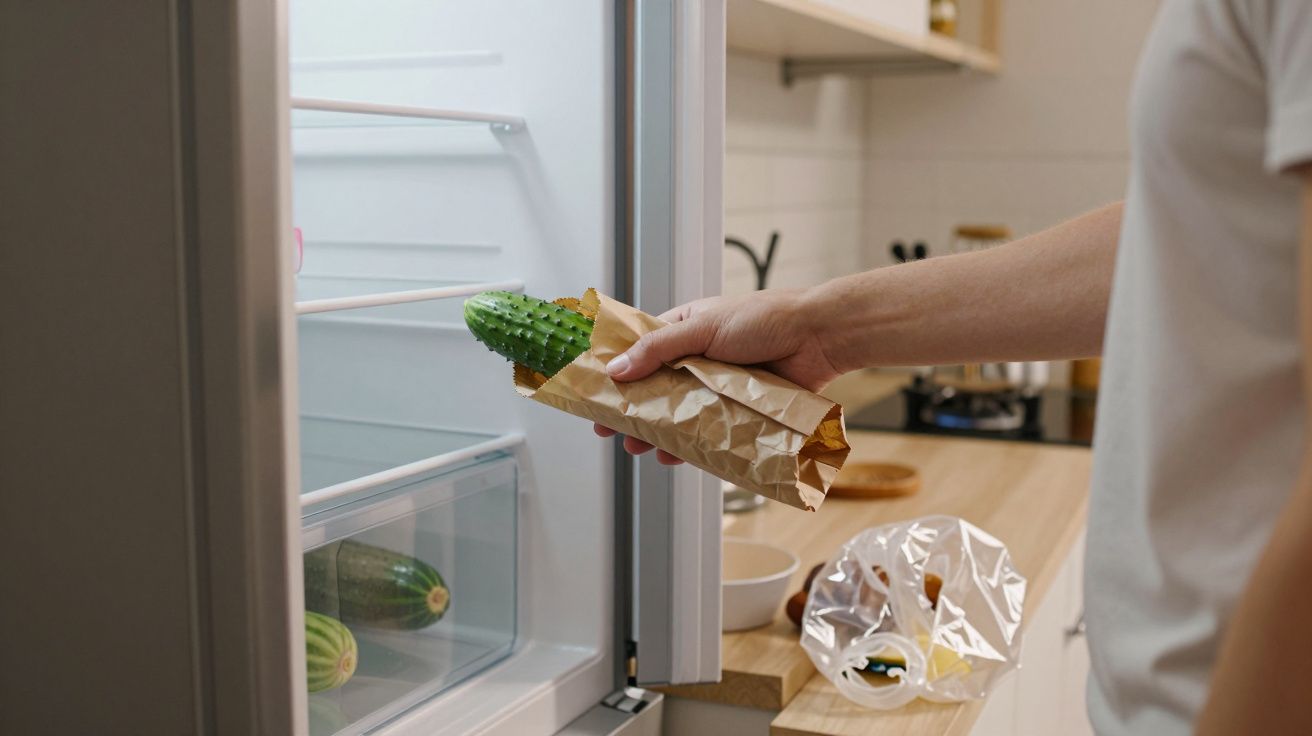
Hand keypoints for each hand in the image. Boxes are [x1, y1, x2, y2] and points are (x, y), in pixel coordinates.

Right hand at [593, 289, 840, 462]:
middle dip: (633, 413)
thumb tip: (617, 370)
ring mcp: (719, 387)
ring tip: (641, 448)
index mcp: (685, 329)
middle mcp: (699, 359)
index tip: (595, 396)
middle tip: (612, 432)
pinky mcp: (739, 409)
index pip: (640, 353)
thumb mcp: (702, 327)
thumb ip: (658, 349)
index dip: (617, 375)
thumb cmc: (765, 318)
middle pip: (656, 391)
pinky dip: (691, 445)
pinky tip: (676, 456)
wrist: (818, 337)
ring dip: (658, 433)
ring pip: (680, 415)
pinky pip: (709, 431)